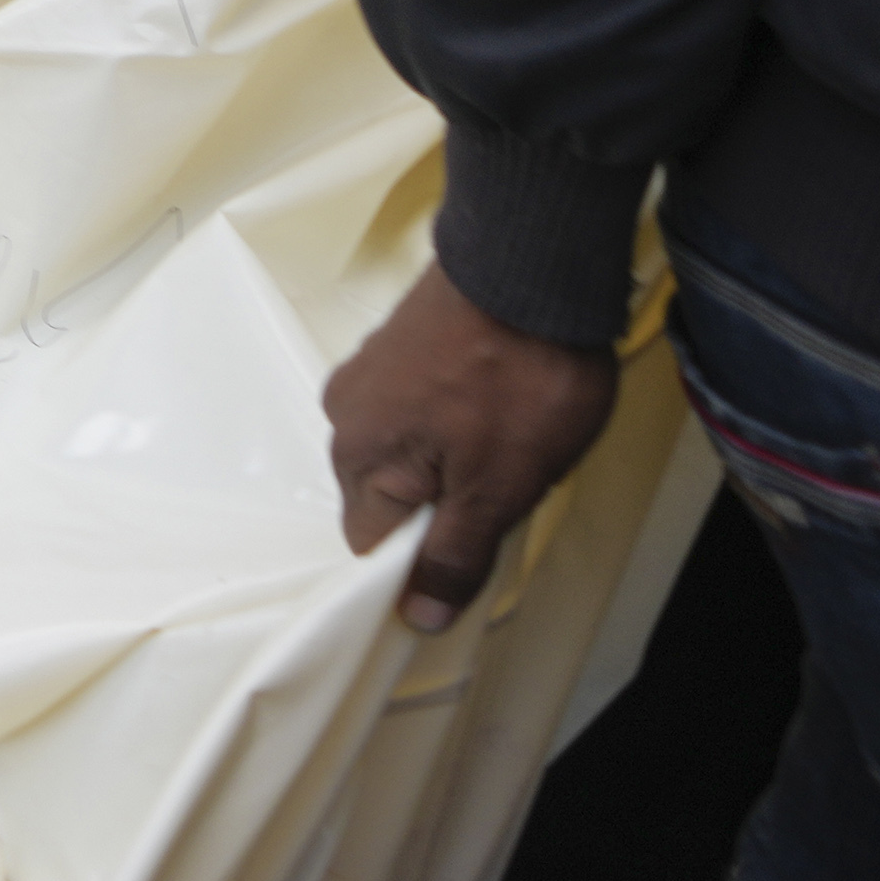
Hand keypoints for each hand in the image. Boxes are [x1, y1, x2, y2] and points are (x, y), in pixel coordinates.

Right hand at [324, 263, 621, 628]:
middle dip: (448, 504)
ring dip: (456, 458)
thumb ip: (454, 557)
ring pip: (410, 451)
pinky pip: (420, 406)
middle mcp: (345, 414)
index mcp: (357, 458)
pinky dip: (457, 416)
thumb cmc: (517, 381)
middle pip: (390, 497)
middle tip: (509, 478)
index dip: (425, 560)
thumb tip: (418, 618)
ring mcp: (370, 371)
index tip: (479, 543)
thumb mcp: (499, 488)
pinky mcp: (399, 341)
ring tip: (513, 430)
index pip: (373, 546)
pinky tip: (502, 397)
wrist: (533, 262)